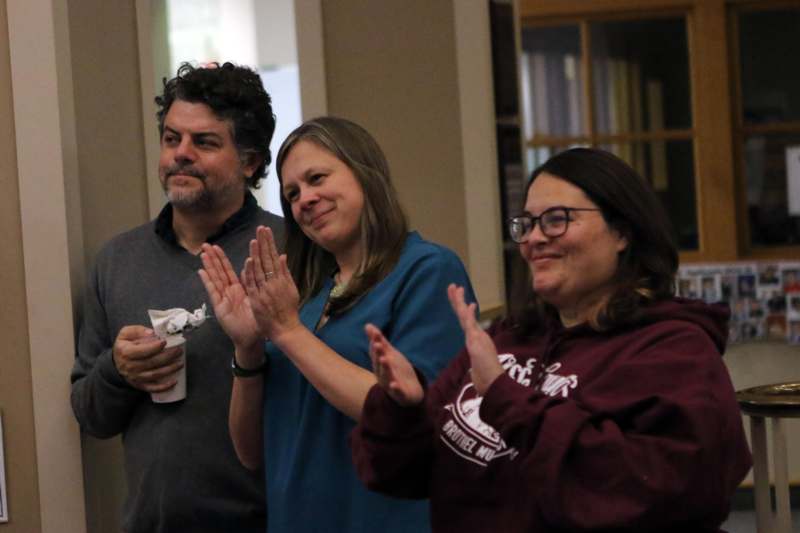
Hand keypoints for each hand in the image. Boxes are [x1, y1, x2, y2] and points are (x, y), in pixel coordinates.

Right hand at [112, 325, 182, 391]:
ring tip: (180, 363)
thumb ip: (138, 330)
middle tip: (178, 351)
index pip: (142, 350)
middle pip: (152, 362)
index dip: (154, 347)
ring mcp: (135, 377)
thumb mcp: (126, 334)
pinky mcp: (139, 384)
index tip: (164, 342)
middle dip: (168, 357)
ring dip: (170, 369)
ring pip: (155, 374)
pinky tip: (174, 382)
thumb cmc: (124, 346)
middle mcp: (130, 366)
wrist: (116, 363)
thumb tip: (152, 333)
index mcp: (126, 352)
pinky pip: (152, 388)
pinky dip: (164, 387)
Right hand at [199, 243, 260, 351]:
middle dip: (212, 258)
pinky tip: (202, 271)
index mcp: (238, 289)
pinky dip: (207, 281)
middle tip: (205, 245)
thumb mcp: (256, 298)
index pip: (228, 270)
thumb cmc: (255, 321)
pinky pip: (213, 292)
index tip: (216, 247)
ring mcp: (222, 298)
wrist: (251, 338)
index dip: (222, 259)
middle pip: (218, 271)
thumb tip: (253, 266)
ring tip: (203, 254)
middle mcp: (228, 292)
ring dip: (208, 266)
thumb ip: (253, 283)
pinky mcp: (219, 307)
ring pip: (215, 279)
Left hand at [242, 226, 301, 342]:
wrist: (285, 329)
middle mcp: (274, 283)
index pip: (274, 257)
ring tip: (254, 239)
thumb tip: (282, 256)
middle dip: (264, 243)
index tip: (266, 231)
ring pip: (260, 270)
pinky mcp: (257, 300)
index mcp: (282, 279)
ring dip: (257, 254)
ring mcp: (265, 291)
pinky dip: (251, 273)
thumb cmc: (289, 310)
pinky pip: (253, 284)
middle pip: (267, 260)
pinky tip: (249, 261)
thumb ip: (285, 272)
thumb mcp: (291, 289)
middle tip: (260, 229)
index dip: (269, 243)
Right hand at [364, 323, 423, 405]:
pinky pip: (397, 392)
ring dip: (385, 368)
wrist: (410, 391)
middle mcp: (382, 374)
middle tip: (378, 344)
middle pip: (379, 363)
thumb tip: (367, 325)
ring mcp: (390, 384)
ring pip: (386, 376)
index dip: (375, 342)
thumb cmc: (397, 371)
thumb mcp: (389, 354)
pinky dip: (395, 389)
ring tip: (384, 359)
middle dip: (378, 353)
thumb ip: (379, 341)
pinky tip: (394, 384)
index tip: (375, 333)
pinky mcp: (400, 394)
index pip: (376, 352)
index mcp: (379, 364)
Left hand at [447, 284, 502, 395]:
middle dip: (458, 301)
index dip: (465, 312)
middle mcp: (477, 337)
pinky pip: (470, 324)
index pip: (468, 324)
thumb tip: (477, 375)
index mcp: (477, 342)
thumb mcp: (479, 373)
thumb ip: (478, 370)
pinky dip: (469, 313)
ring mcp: (477, 337)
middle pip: (464, 316)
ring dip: (459, 301)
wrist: (495, 384)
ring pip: (465, 316)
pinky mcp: (477, 341)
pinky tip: (468, 303)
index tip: (467, 302)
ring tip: (455, 287)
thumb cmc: (488, 381)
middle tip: (454, 286)